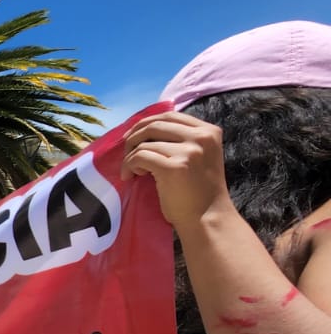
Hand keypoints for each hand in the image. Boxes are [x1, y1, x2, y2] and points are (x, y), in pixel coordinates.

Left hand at [120, 111, 233, 232]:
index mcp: (209, 131)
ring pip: (144, 143)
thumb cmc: (198, 192)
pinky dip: (128, 166)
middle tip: (125, 152)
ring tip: (131, 171)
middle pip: (155, 125)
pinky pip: (139, 157)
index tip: (133, 135)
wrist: (207, 218)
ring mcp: (189, 151)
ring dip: (130, 156)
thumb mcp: (198, 156)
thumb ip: (181, 140)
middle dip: (133, 137)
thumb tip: (144, 128)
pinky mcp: (174, 167)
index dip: (146, 123)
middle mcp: (201, 137)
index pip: (170, 115)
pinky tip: (129, 176)